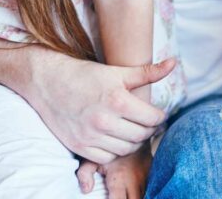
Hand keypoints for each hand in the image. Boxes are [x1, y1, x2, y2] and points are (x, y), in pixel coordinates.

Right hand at [23, 54, 174, 163]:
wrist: (47, 82)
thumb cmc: (85, 74)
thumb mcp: (117, 71)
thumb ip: (148, 72)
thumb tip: (174, 63)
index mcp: (117, 100)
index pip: (153, 119)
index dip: (159, 117)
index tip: (157, 113)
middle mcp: (104, 121)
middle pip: (142, 135)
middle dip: (149, 129)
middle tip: (146, 122)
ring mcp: (90, 136)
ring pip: (126, 148)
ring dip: (133, 141)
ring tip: (132, 129)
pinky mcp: (79, 146)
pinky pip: (107, 157)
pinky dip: (115, 150)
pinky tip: (115, 138)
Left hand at [77, 146, 151, 197]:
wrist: (130, 129)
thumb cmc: (108, 145)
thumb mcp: (92, 157)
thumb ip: (85, 173)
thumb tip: (86, 190)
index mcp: (119, 177)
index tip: (108, 197)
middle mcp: (135, 179)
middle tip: (115, 195)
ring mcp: (145, 175)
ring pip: (142, 195)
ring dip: (133, 197)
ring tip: (122, 192)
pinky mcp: (150, 172)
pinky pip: (148, 188)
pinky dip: (140, 192)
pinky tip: (131, 191)